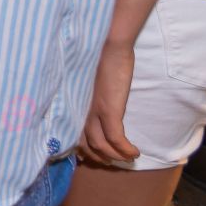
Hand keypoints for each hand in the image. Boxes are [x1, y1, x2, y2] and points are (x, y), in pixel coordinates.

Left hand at [78, 40, 139, 164]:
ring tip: (126, 158)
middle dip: (98, 156)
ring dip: (115, 156)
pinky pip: (116, 138)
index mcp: (72, 104)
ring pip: (100, 145)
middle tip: (112, 160)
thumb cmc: (97, 59)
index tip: (89, 157)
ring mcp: (93, 111)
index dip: (80, 149)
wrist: (106, 44)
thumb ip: (84, 95)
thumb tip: (91, 105)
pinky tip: (135, 152)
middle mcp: (78, 110)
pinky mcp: (108, 109)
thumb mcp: (85, 82)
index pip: (70, 134)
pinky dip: (125, 149)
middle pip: (84, 144)